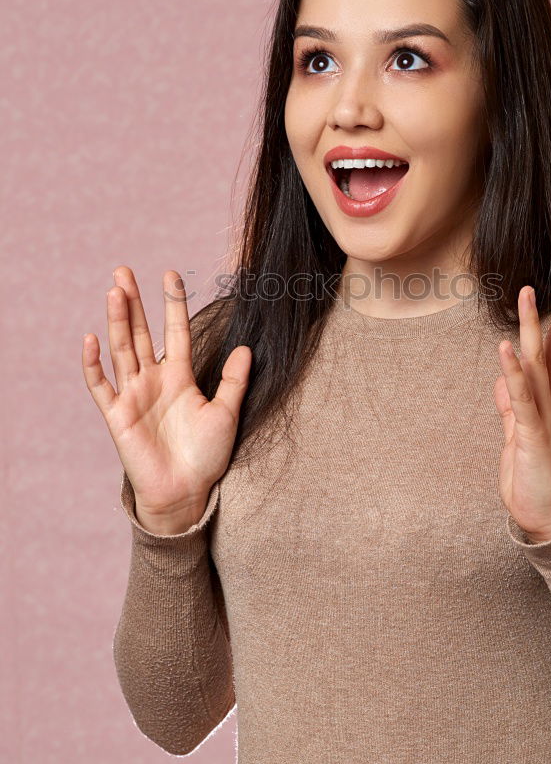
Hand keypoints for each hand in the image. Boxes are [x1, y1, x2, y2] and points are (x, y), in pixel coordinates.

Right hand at [82, 266, 251, 525]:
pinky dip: (94, 364)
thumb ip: (233, 381)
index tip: (171, 274)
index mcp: (179, 376)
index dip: (173, 303)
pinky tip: (91, 339)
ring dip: (117, 321)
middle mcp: (153, 379)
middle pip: (139, 332)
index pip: (175, 330)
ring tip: (115, 291)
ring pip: (122, 350)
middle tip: (124, 270)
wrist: (187, 492)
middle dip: (133, 302)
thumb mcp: (226, 413)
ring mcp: (133, 395)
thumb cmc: (207, 456)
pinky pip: (101, 385)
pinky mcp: (117, 415)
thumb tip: (247, 347)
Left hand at [493, 268, 550, 542]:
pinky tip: (505, 348)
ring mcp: (543, 417)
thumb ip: (511, 407)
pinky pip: (521, 398)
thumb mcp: (516, 435)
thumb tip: (503, 380)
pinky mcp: (531, 434)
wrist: (543, 517)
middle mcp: (550, 403)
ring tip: (529, 293)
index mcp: (547, 402)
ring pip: (538, 364)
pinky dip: (512, 372)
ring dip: (533, 327)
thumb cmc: (531, 477)